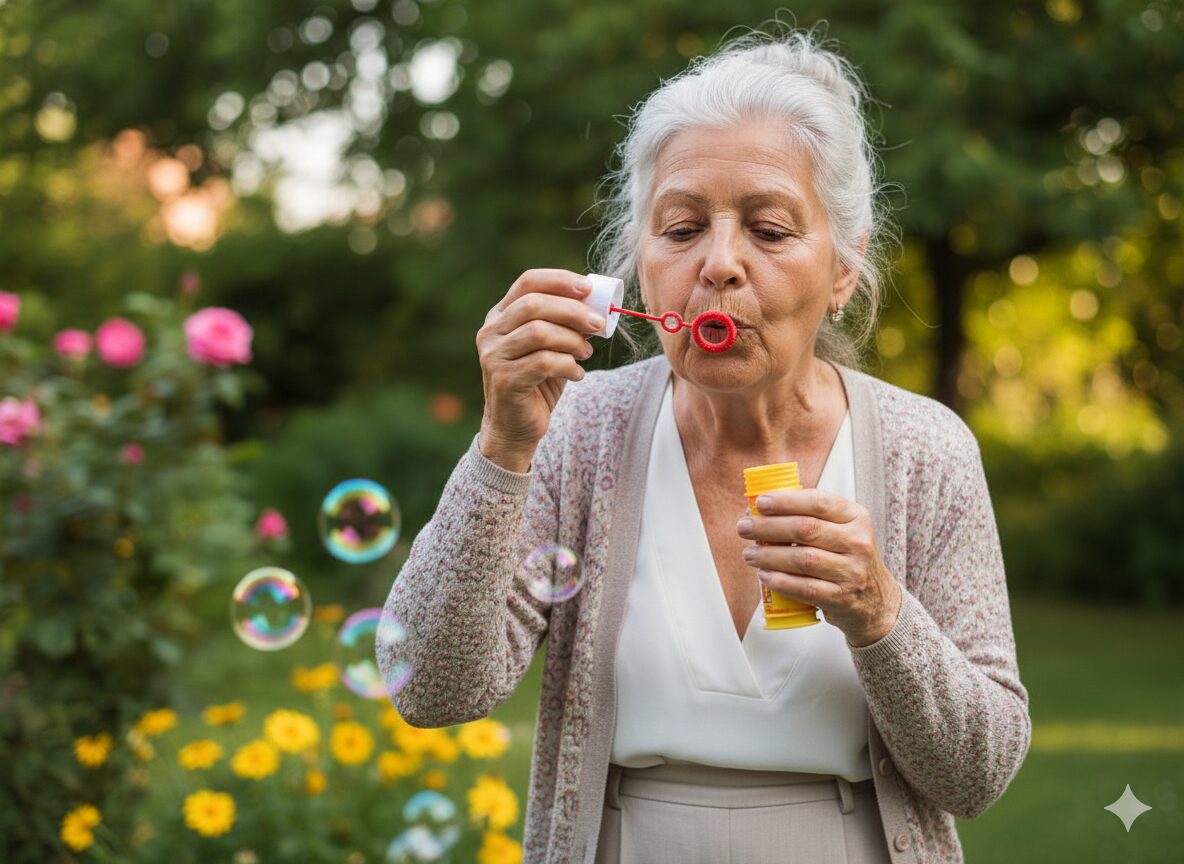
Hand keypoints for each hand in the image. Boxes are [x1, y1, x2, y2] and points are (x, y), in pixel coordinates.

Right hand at [476, 269, 604, 471]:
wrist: (514, 428)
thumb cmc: (536, 383)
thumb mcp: (551, 348)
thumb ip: (566, 325)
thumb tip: (597, 305)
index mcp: (500, 316)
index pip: (528, 282)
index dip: (560, 280)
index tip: (589, 288)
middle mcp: (491, 332)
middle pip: (534, 304)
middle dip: (572, 310)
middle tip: (598, 322)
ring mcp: (494, 356)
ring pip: (538, 332)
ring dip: (571, 340)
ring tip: (586, 353)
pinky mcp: (504, 380)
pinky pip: (543, 362)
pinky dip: (568, 365)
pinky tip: (576, 374)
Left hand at [736, 489, 902, 646]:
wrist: (876, 601)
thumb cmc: (847, 560)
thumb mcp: (842, 531)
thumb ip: (811, 517)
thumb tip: (762, 509)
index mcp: (856, 517)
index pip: (818, 502)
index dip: (786, 501)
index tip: (760, 502)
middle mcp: (857, 542)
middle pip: (806, 529)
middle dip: (768, 527)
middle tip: (744, 527)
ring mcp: (852, 571)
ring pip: (803, 559)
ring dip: (769, 555)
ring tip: (750, 554)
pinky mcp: (842, 597)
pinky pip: (805, 588)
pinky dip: (780, 581)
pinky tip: (765, 576)